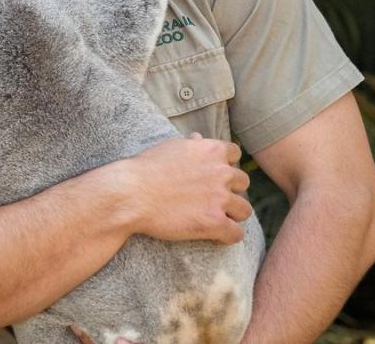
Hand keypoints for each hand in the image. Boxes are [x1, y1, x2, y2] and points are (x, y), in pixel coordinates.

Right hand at [119, 134, 250, 244]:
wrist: (130, 194)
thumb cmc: (145, 169)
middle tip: (213, 198)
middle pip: (242, 183)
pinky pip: (236, 234)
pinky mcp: (214, 223)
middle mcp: (221, 172)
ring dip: (232, 214)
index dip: (225, 164)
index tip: (214, 174)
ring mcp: (220, 198)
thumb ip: (191, 145)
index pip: (234, 153)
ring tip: (216, 218)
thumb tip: (199, 138)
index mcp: (211, 150)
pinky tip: (215, 236)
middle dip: (230, 190)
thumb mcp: (170, 147)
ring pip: (244, 210)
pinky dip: (227, 236)